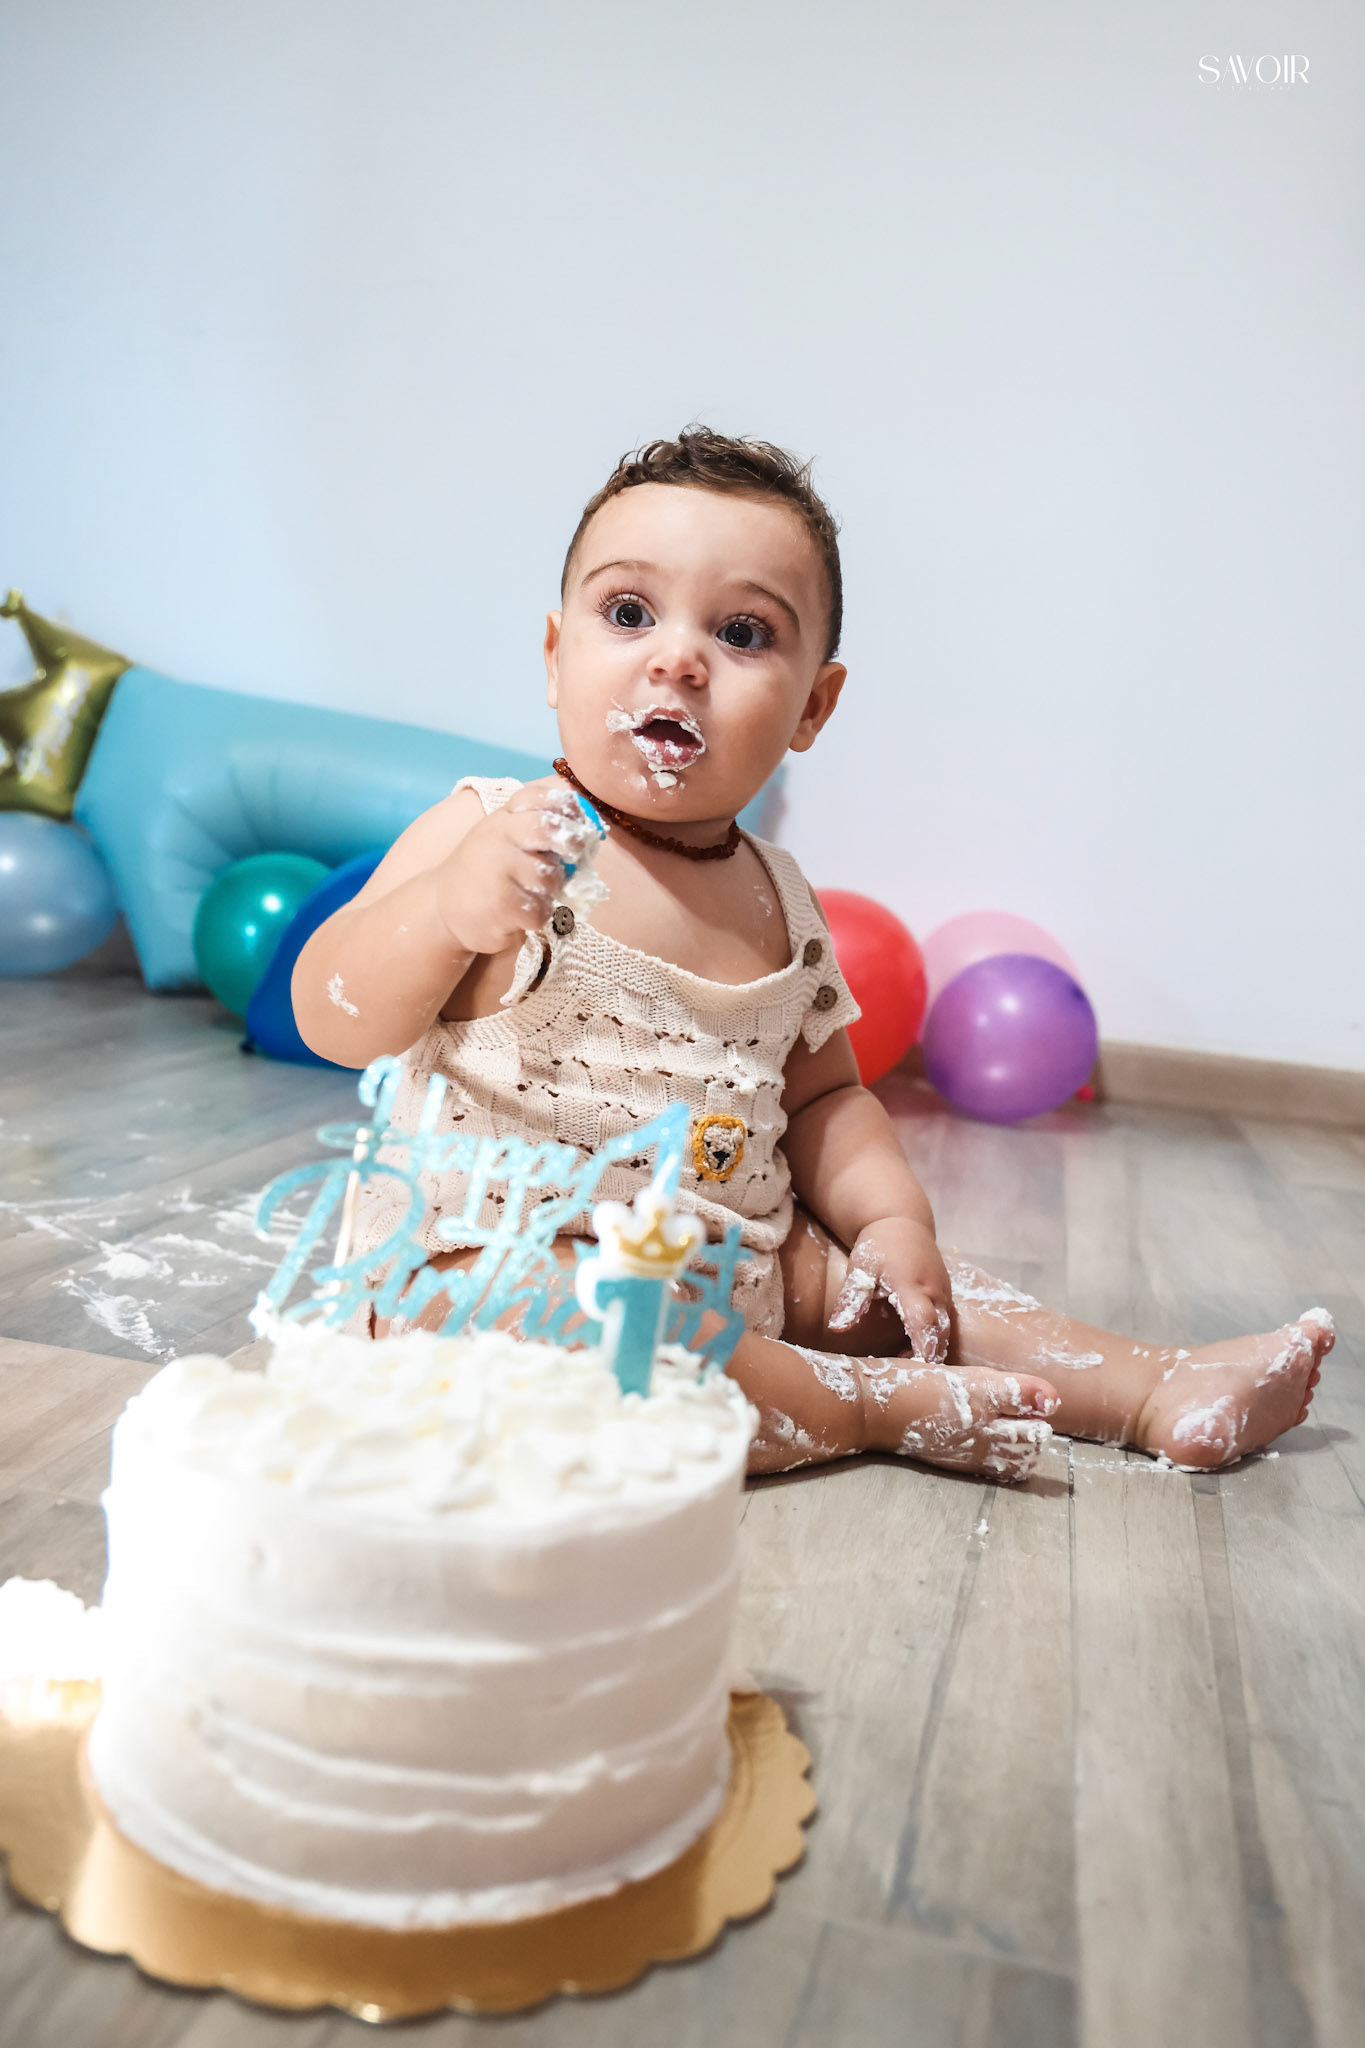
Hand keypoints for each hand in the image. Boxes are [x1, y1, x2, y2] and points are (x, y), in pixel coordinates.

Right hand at [432, 777, 589, 954]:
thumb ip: (534, 826)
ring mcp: (497, 870)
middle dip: (572, 841)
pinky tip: (524, 913)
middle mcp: (497, 837)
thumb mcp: (501, 836)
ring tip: (537, 892)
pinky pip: (541, 909)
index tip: (578, 821)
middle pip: (548, 829)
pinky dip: (540, 914)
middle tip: (573, 855)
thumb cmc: (483, 869)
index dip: (566, 806)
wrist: (443, 905)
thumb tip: (588, 830)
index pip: (536, 797)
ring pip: (550, 875)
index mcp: (501, 818)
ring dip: (553, 888)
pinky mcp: (500, 904)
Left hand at [828, 1216, 952, 1362]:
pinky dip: (934, 1338)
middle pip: (941, 1333)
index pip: (924, 1321)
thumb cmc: (879, 1246)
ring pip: (946, 1330)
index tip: (918, 1368)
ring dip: (932, 1350)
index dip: (923, 1346)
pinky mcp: (946, 1296)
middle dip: (930, 1357)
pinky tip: (914, 1350)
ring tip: (907, 1365)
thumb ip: (853, 1298)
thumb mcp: (862, 1268)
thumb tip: (837, 1328)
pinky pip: (945, 1322)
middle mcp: (936, 1293)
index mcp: (914, 1287)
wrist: (902, 1221)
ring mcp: (945, 1294)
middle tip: (908, 1377)